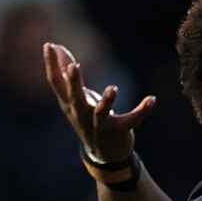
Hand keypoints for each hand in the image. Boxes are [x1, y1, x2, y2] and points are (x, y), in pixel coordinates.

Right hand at [43, 42, 155, 162]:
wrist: (104, 154)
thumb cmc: (87, 118)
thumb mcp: (74, 96)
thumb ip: (65, 73)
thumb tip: (55, 46)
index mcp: (70, 104)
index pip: (56, 83)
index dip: (51, 65)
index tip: (49, 45)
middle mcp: (82, 115)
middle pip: (75, 99)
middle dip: (74, 84)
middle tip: (73, 66)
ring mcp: (100, 125)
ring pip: (101, 113)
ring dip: (107, 101)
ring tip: (113, 89)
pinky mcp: (119, 131)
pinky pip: (131, 120)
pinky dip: (142, 110)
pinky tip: (152, 99)